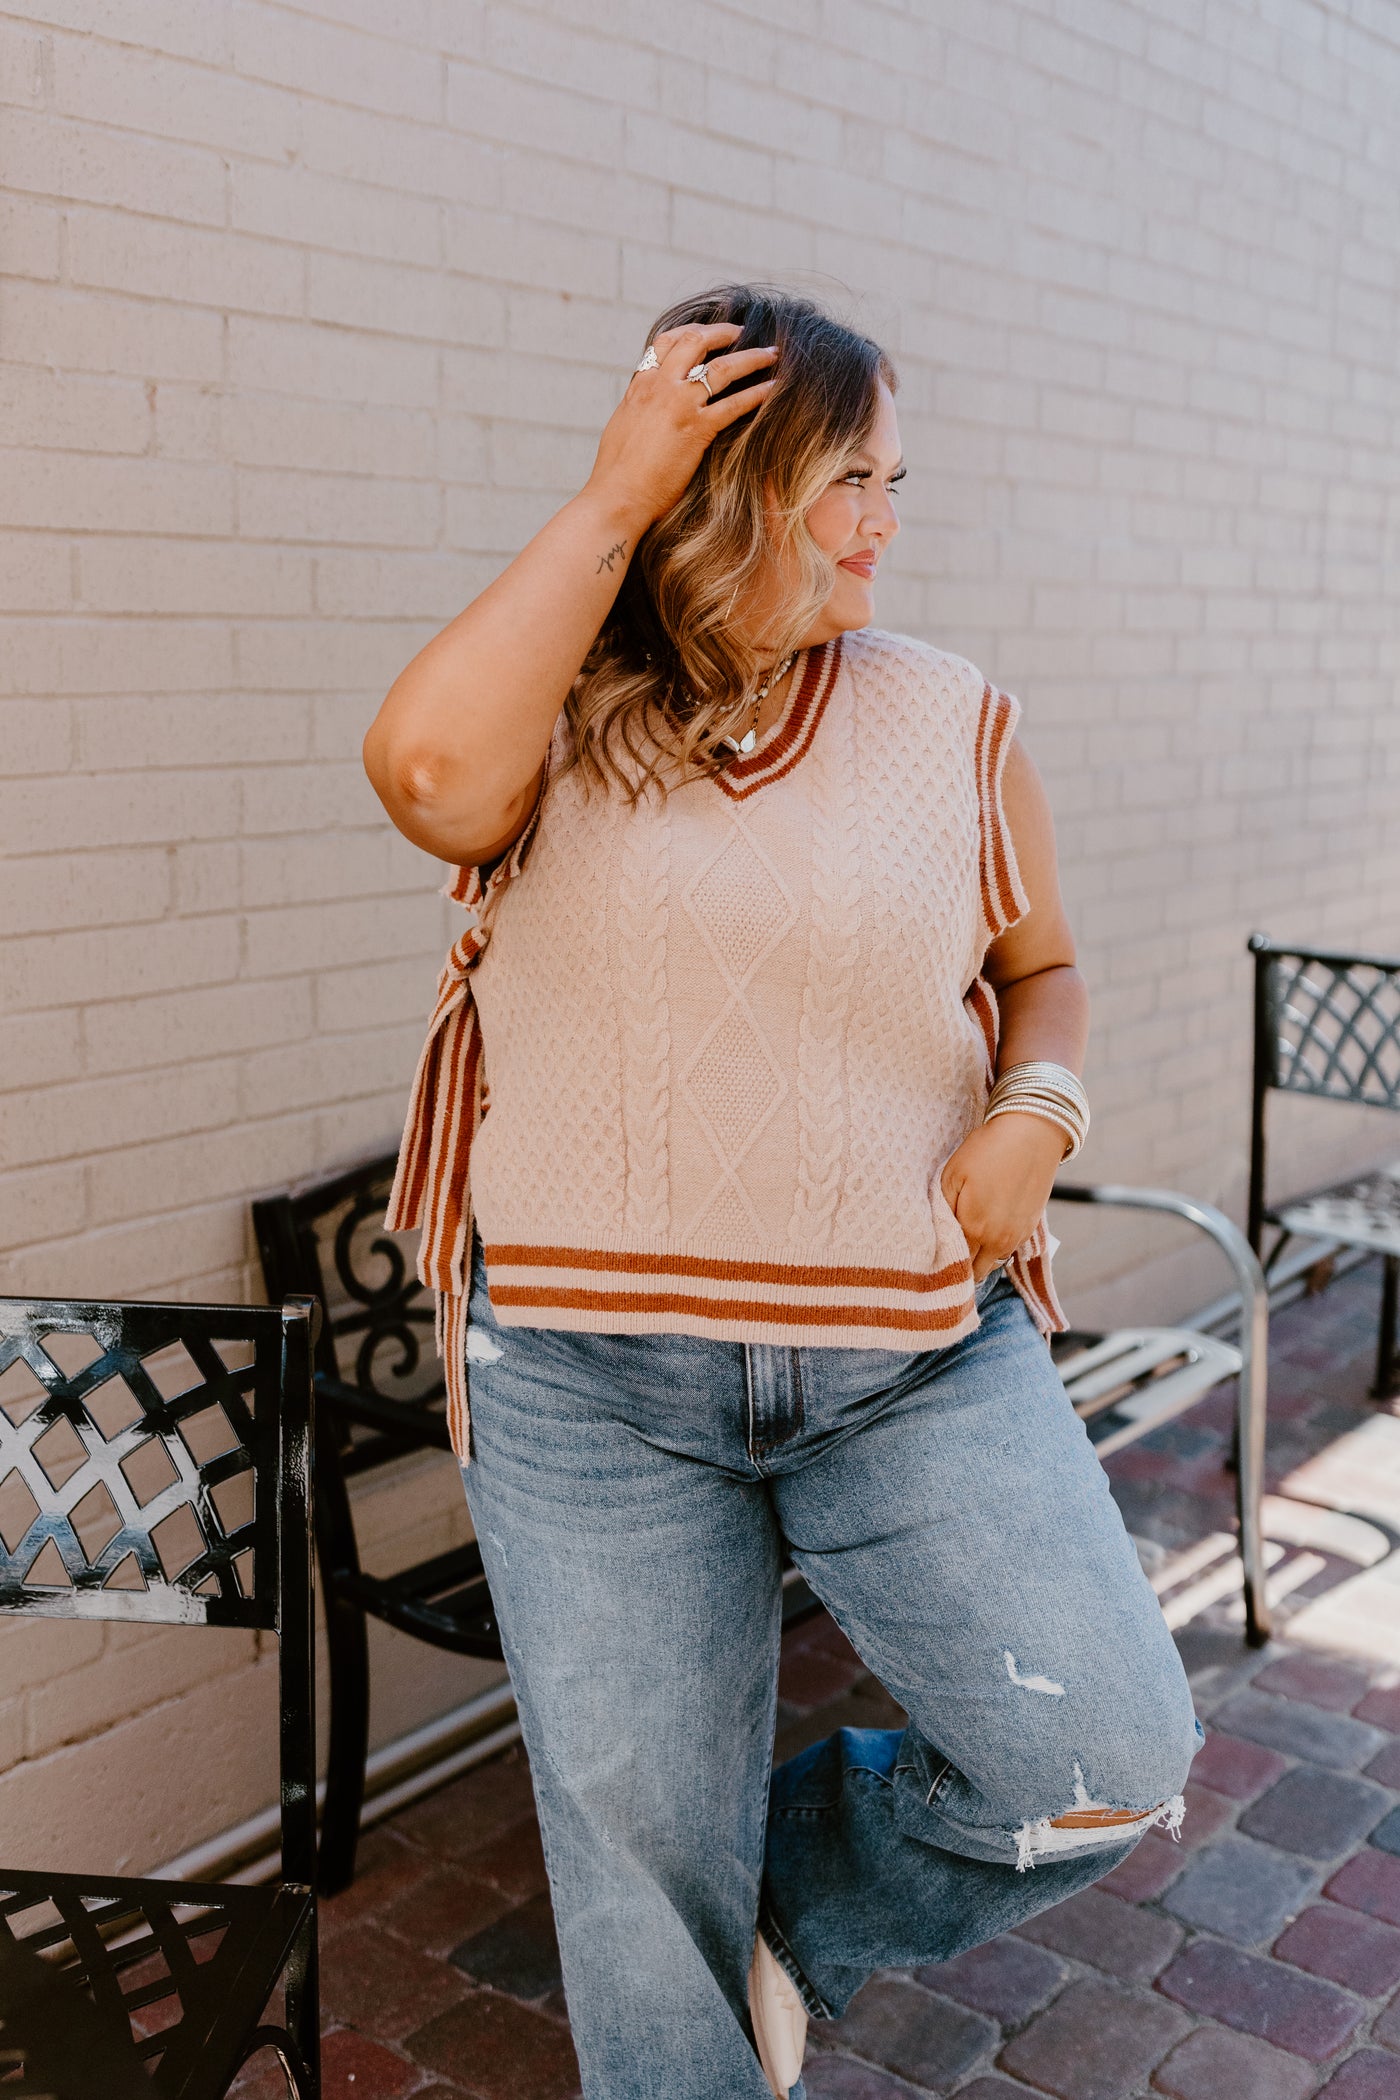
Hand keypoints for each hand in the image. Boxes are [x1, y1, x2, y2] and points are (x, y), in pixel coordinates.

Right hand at [583, 323, 778, 533]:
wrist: (617, 497)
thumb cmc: (617, 472)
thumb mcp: (624, 425)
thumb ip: (641, 406)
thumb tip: (649, 404)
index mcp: (641, 386)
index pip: (666, 342)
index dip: (690, 331)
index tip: (709, 332)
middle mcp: (660, 387)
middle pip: (695, 341)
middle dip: (722, 331)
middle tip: (742, 331)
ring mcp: (679, 406)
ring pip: (722, 368)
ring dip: (751, 357)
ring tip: (770, 353)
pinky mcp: (696, 430)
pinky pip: (734, 404)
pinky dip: (757, 394)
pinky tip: (773, 388)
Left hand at [940, 1114, 1065, 1280]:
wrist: (1032, 1133)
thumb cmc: (987, 1150)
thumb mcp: (953, 1175)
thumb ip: (943, 1209)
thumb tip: (938, 1234)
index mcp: (974, 1229)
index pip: (955, 1264)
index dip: (943, 1263)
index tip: (933, 1257)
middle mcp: (998, 1240)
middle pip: (976, 1271)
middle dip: (961, 1267)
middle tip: (949, 1252)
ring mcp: (1018, 1236)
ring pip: (994, 1262)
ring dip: (981, 1257)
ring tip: (969, 1240)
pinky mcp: (1031, 1227)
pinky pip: (1009, 1249)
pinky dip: (997, 1246)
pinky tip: (989, 1227)